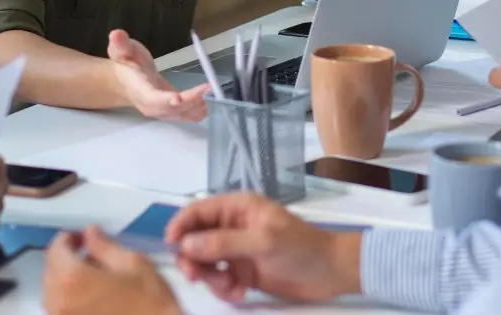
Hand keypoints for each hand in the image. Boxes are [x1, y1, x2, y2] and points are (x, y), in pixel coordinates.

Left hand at [43, 227, 179, 314]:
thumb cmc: (149, 304)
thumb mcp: (132, 263)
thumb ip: (105, 246)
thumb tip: (91, 234)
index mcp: (73, 279)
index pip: (56, 250)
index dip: (68, 238)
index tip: (81, 237)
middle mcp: (60, 302)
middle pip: (51, 271)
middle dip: (67, 258)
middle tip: (89, 252)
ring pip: (54, 292)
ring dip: (68, 279)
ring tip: (94, 276)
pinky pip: (61, 309)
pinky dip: (71, 298)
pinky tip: (94, 296)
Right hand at [108, 29, 208, 121]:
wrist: (126, 80)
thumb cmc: (126, 63)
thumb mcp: (122, 50)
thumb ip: (121, 44)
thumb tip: (116, 34)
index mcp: (139, 90)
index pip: (152, 98)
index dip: (165, 100)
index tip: (179, 97)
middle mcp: (151, 105)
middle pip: (171, 109)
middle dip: (190, 101)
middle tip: (208, 89)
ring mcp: (161, 110)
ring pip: (181, 114)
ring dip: (198, 106)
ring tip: (214, 95)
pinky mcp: (171, 110)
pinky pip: (186, 115)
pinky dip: (199, 111)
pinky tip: (211, 103)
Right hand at [166, 192, 361, 303]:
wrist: (329, 272)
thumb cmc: (300, 248)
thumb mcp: (263, 242)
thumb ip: (225, 242)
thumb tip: (186, 243)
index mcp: (239, 207)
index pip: (198, 210)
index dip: (180, 225)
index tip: (171, 246)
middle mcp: (233, 226)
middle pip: (195, 239)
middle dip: (193, 259)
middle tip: (197, 277)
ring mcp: (237, 249)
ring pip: (204, 263)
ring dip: (211, 278)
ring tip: (231, 287)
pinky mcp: (242, 271)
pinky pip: (218, 280)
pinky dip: (223, 289)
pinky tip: (240, 293)